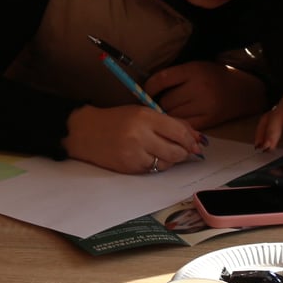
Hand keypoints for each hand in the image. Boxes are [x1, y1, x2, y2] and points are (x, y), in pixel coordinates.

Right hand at [62, 104, 205, 172]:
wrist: (85, 132)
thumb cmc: (116, 120)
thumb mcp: (142, 113)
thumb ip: (168, 122)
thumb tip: (196, 136)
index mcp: (144, 117)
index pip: (178, 131)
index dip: (191, 139)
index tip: (197, 143)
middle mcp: (140, 136)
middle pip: (176, 150)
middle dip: (184, 152)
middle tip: (185, 150)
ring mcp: (134, 154)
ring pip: (166, 163)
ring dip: (170, 159)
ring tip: (162, 151)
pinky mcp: (129, 168)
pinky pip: (153, 170)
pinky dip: (155, 164)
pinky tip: (148, 156)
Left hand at [145, 61, 266, 129]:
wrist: (243, 91)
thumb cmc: (214, 77)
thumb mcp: (195, 67)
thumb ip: (175, 77)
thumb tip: (148, 90)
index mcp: (193, 70)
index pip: (162, 79)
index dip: (149, 87)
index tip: (146, 92)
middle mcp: (199, 88)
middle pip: (166, 101)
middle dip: (160, 104)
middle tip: (160, 104)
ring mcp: (204, 105)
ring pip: (173, 115)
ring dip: (168, 115)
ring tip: (171, 111)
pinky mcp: (209, 120)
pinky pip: (184, 125)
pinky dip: (178, 124)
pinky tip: (178, 121)